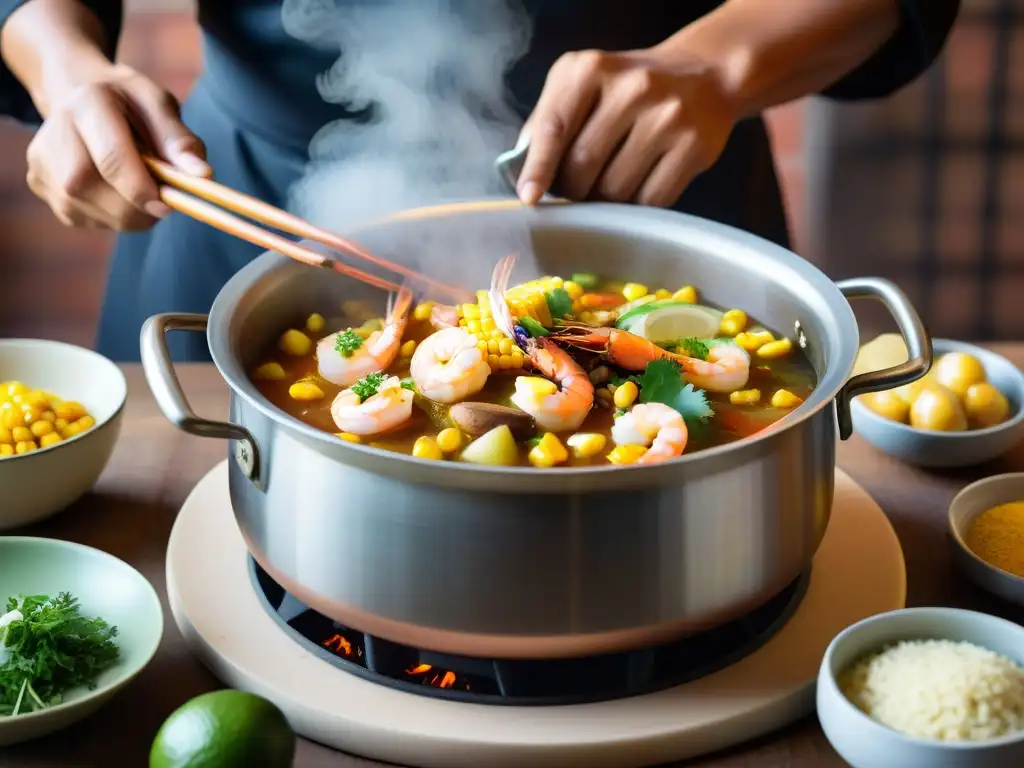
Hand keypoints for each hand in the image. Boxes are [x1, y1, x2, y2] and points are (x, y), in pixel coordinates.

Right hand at [25, 64, 210, 230]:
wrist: (83, 97)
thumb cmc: (131, 105)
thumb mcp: (160, 107)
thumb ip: (181, 140)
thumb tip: (202, 175)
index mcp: (88, 102)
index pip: (110, 158)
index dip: (141, 189)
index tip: (168, 205)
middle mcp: (55, 129)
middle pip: (87, 185)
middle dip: (131, 207)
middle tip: (160, 207)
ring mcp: (41, 159)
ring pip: (82, 208)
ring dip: (123, 215)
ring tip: (142, 198)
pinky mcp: (40, 183)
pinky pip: (80, 216)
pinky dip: (108, 216)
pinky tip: (118, 196)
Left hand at [517, 47, 735, 207]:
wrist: (703, 75)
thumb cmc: (627, 88)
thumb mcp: (581, 84)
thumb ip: (549, 120)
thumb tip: (520, 170)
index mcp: (591, 69)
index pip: (554, 126)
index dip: (538, 168)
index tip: (528, 197)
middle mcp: (631, 88)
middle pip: (582, 166)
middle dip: (571, 189)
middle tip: (576, 188)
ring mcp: (667, 118)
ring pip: (614, 190)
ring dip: (602, 201)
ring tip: (608, 184)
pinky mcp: (694, 147)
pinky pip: (650, 200)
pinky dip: (636, 206)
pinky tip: (637, 188)